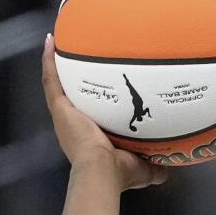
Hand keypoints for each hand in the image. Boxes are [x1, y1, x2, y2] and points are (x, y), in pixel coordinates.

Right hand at [41, 37, 165, 189]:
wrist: (102, 171)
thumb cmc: (120, 173)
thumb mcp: (142, 169)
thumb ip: (155, 166)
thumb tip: (166, 169)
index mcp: (89, 138)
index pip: (91, 115)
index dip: (93, 101)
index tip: (100, 87)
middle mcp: (74, 125)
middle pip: (72, 95)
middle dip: (74, 78)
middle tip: (78, 59)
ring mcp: (64, 115)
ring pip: (57, 83)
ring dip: (57, 63)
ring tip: (60, 42)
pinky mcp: (59, 108)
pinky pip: (51, 79)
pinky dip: (49, 60)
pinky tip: (51, 41)